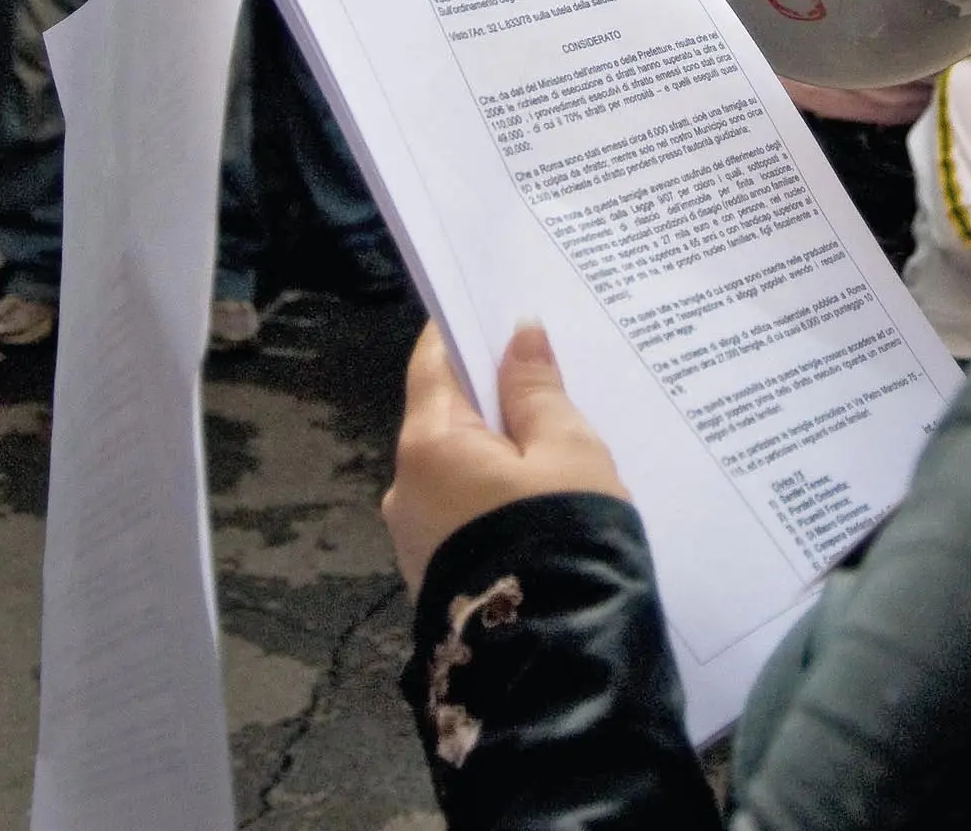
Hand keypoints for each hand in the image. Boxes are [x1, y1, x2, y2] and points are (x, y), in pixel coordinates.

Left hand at [384, 321, 626, 594]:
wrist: (551, 661)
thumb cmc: (560, 537)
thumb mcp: (566, 452)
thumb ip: (538, 390)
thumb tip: (519, 335)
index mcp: (429, 444)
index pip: (435, 361)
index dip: (467, 331)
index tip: (498, 310)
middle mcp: (404, 486)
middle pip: (448, 417)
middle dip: (493, 399)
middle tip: (549, 381)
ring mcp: (414, 535)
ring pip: (457, 469)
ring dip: (496, 454)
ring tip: (557, 450)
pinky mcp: (433, 573)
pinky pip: (462, 511)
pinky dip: (493, 496)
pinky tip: (539, 501)